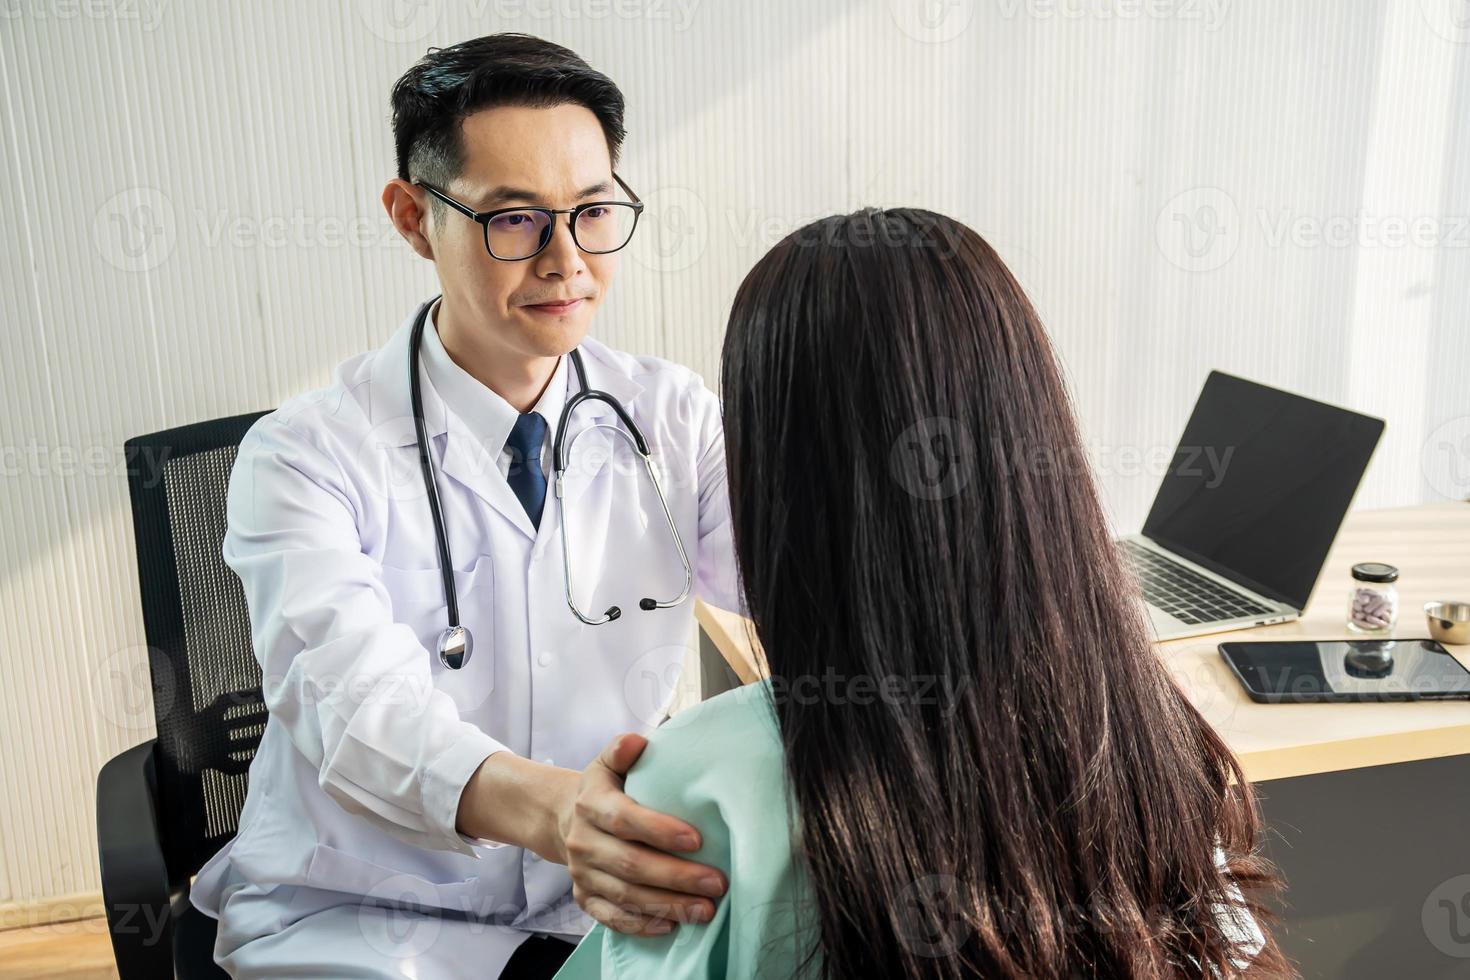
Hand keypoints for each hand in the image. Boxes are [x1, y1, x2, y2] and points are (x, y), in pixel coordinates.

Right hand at [556, 733, 727, 935]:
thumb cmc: (604, 789)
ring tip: (705, 909)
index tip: (697, 840)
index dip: (659, 831)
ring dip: (667, 905)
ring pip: (625, 895)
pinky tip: (671, 925)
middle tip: (716, 882)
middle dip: (675, 876)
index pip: (624, 819)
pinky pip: (611, 917)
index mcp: (590, 803)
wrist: (565, 818)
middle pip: (630, 864)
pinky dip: (640, 925)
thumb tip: (637, 742)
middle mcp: (582, 841)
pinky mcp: (584, 897)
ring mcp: (582, 873)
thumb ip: (621, 750)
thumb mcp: (608, 763)